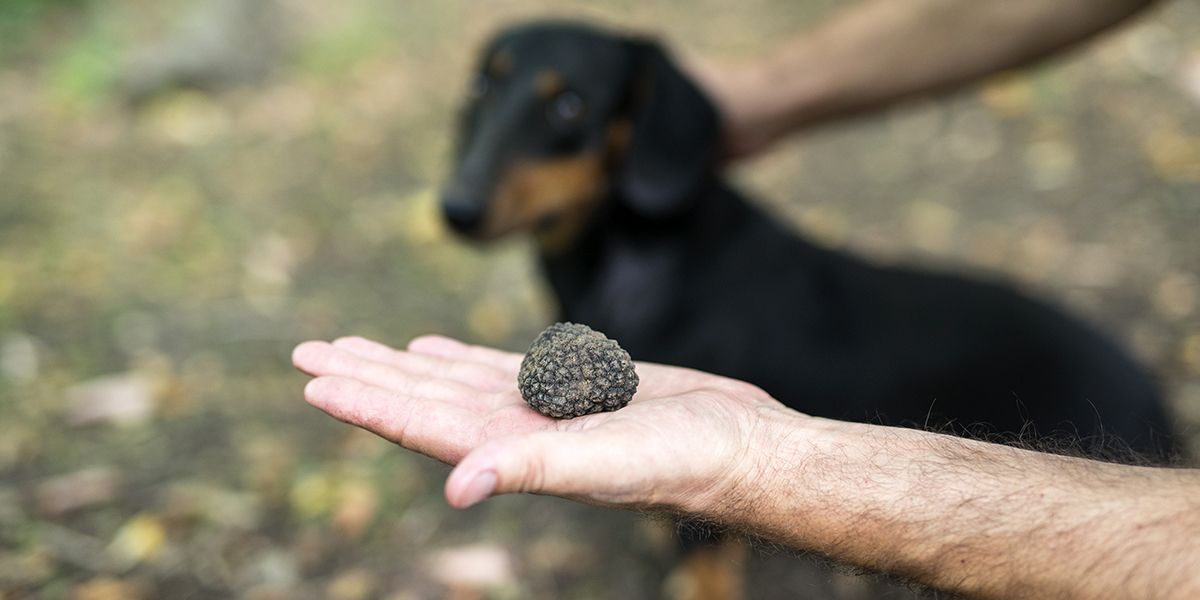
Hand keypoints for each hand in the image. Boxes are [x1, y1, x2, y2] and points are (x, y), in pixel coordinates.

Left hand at [291, 335, 795, 512]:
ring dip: (399, 364)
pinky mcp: (568, 387)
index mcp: (510, 451)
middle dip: (364, 374)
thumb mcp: (603, 463)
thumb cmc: (681, 462)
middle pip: (419, 399)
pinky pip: (494, 368)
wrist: (737, 445)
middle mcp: (512, 433)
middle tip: (307, 352)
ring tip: (352, 347)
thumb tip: (459, 487)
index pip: (419, 425)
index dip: (365, 402)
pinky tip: (431, 349)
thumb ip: (530, 468)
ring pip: (448, 381)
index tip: (313, 380)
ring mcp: (537, 409)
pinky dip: (456, 357)